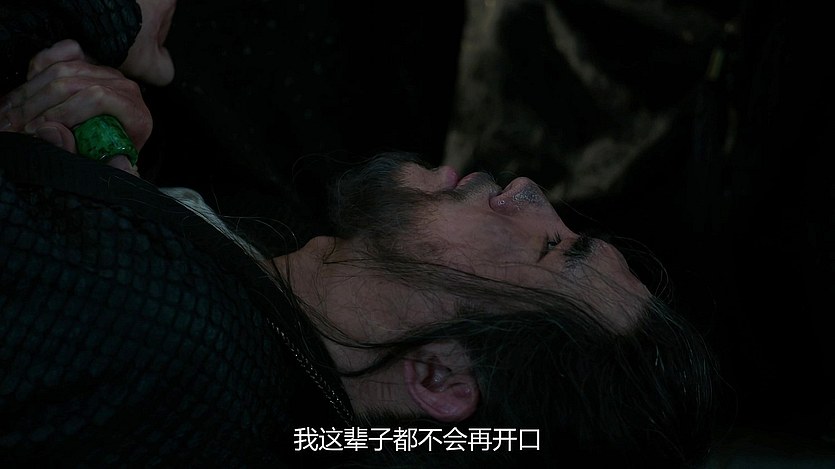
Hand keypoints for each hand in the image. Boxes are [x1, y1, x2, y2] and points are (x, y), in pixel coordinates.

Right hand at [0, 40, 151, 175]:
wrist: (117, 143)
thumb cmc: (109, 157)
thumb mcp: (101, 164)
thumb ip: (79, 152)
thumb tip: (51, 131)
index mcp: (135, 113)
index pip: (97, 98)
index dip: (63, 111)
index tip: (36, 129)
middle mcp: (123, 88)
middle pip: (73, 83)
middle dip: (35, 105)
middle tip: (9, 125)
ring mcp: (106, 72)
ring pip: (61, 70)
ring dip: (28, 92)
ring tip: (7, 113)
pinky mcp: (92, 63)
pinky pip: (63, 53)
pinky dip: (39, 66)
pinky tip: (25, 84)